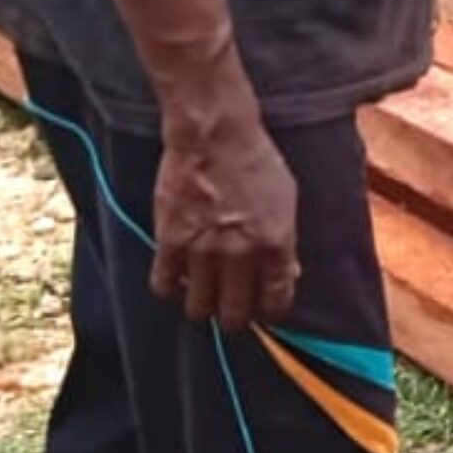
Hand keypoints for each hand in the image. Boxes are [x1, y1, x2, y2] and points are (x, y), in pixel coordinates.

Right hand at [149, 109, 298, 328]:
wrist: (214, 134)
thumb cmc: (254, 161)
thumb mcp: (287, 199)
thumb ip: (286, 242)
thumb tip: (289, 274)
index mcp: (274, 245)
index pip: (275, 304)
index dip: (269, 312)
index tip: (263, 308)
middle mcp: (239, 254)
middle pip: (234, 316)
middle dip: (235, 317)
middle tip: (231, 306)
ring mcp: (202, 251)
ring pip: (198, 309)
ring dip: (202, 304)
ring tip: (204, 290)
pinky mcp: (169, 241)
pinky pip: (163, 285)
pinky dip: (170, 287)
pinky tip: (177, 275)